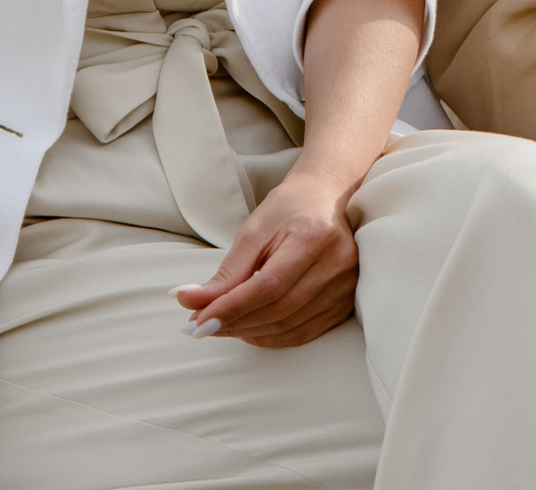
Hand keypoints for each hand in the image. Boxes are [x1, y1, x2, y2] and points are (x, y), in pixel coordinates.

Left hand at [170, 167, 360, 347]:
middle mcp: (337, 264)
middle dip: (235, 323)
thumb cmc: (289, 209)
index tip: (197, 322)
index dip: (231, 308)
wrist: (330, 198)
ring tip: (221, 326)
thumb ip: (226, 271)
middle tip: (201, 327)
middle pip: (280, 310)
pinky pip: (305, 333)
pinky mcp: (346, 302)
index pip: (269, 286)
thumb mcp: (254, 230)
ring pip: (290, 327)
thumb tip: (189, 302)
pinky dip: (272, 338)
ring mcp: (346, 286)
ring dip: (249, 333)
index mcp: (314, 236)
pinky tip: (250, 331)